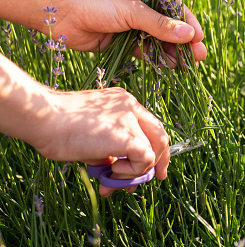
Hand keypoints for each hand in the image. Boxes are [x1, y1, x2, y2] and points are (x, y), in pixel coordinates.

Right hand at [34, 86, 169, 197]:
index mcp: (122, 102)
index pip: (148, 125)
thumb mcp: (91, 137)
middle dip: (158, 162)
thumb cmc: (58, 128)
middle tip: (150, 180)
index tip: (152, 167)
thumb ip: (109, 149)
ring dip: (135, 172)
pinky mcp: (129, 135)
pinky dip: (132, 172)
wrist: (47, 119)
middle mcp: (130, 106)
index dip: (154, 147)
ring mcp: (130, 118)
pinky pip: (145, 158)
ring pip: (153, 150)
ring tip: (112, 179)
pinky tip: (112, 171)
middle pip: (159, 135)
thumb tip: (117, 171)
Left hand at [51, 0, 206, 66]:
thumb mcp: (132, 9)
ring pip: (157, 38)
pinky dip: (155, 57)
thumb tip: (189, 35)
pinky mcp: (121, 38)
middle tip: (199, 56)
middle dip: (183, 40)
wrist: (59, 11)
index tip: (200, 38)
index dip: (187, 21)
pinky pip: (144, 49)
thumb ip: (159, 24)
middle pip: (168, 23)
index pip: (174, 4)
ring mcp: (130, 22)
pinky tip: (169, 66)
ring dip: (171, 51)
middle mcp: (140, 3)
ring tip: (187, 65)